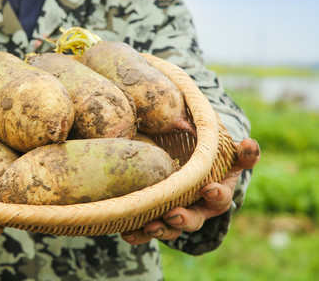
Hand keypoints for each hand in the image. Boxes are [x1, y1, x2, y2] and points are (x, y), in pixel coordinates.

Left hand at [121, 137, 259, 243]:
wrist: (190, 165)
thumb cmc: (211, 159)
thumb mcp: (229, 154)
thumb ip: (242, 152)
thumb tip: (250, 144)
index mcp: (217, 195)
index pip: (221, 199)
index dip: (217, 196)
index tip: (209, 190)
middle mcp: (197, 210)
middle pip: (194, 221)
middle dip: (184, 219)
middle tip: (174, 215)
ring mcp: (176, 217)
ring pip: (170, 229)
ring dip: (160, 230)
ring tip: (149, 226)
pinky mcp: (156, 218)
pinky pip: (147, 229)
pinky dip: (138, 233)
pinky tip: (126, 232)